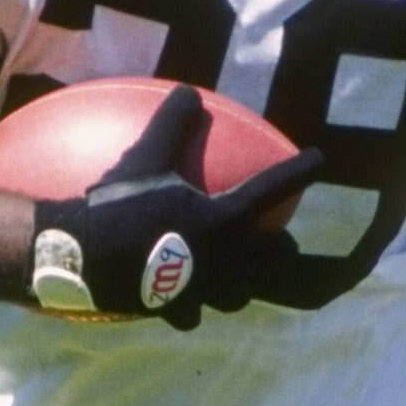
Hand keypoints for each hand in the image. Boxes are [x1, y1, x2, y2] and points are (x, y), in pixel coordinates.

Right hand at [29, 85, 324, 330]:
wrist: (84, 263)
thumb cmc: (119, 207)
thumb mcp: (145, 157)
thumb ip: (171, 125)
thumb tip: (188, 90)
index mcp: (225, 219)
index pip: (273, 188)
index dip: (300, 171)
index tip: (320, 159)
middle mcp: (225, 258)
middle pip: (272, 258)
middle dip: (280, 248)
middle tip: (279, 239)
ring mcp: (203, 290)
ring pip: (238, 294)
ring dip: (242, 283)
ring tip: (236, 276)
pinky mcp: (176, 310)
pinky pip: (193, 314)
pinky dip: (192, 307)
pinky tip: (183, 304)